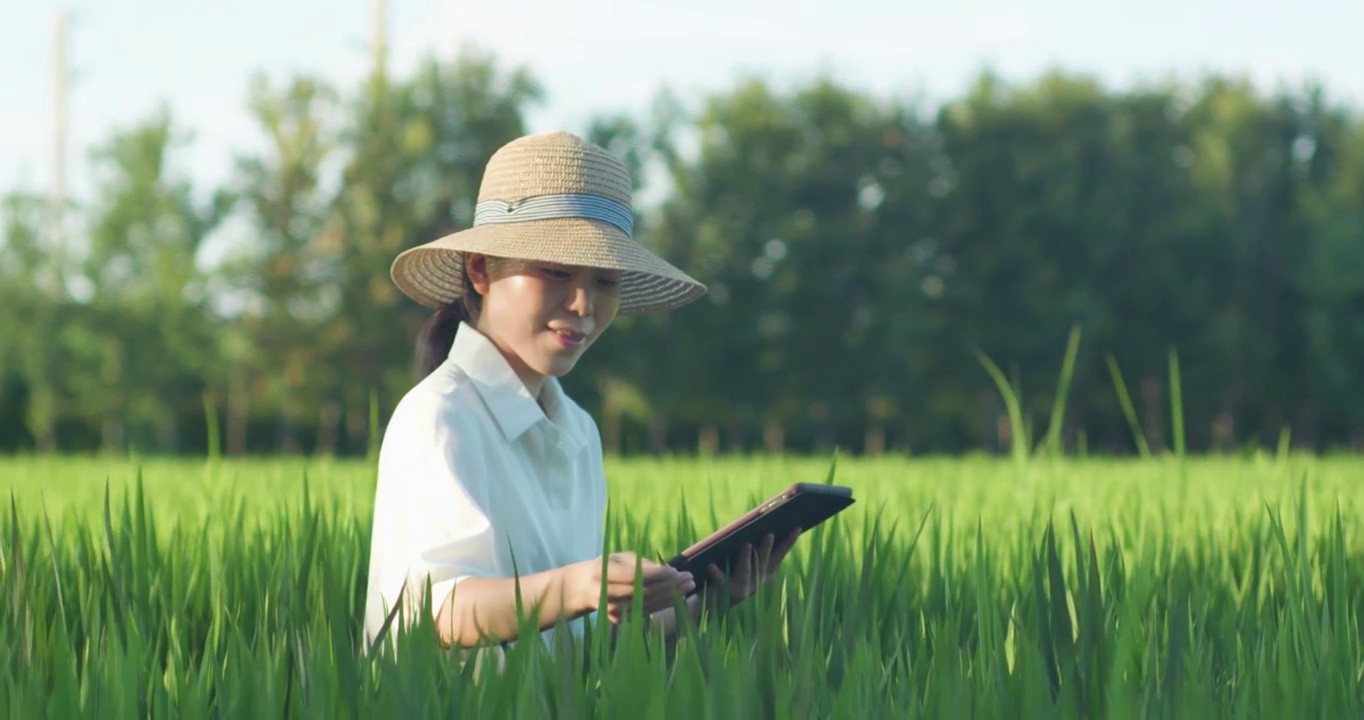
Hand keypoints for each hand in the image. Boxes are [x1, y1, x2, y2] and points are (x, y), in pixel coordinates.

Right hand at [571, 552, 695, 623]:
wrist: (585, 589)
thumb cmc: (608, 567)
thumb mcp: (620, 558)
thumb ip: (642, 564)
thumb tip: (667, 571)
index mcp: (604, 574)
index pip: (636, 576)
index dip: (657, 575)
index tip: (676, 570)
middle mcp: (606, 594)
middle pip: (644, 592)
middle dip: (669, 586)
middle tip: (689, 578)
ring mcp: (612, 610)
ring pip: (648, 604)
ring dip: (671, 596)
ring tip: (688, 587)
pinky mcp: (619, 620)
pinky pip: (646, 611)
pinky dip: (664, 604)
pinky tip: (678, 597)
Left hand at [704, 527, 800, 608]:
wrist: (712, 603)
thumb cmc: (730, 575)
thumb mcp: (745, 564)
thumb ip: (753, 550)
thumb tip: (760, 525)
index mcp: (764, 574)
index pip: (779, 556)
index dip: (788, 543)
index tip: (797, 527)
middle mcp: (756, 582)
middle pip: (763, 564)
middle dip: (767, 549)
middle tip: (769, 534)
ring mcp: (741, 588)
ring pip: (745, 573)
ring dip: (746, 560)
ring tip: (746, 545)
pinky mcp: (723, 592)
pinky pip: (720, 581)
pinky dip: (716, 573)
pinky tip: (711, 565)